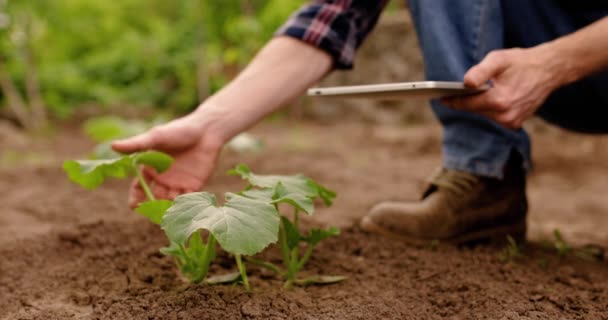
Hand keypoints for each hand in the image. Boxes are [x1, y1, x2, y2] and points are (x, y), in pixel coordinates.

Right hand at [111, 114, 222, 208]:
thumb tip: (113, 146)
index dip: (136, 198)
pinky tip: (182, 205)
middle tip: (154, 211)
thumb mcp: (156, 137)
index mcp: (150, 169)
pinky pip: (186, 199)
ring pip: (169, 202)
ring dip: (168, 207)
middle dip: (153, 206)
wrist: (206, 131)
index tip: (135, 206)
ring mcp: (178, 183)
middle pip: (154, 199)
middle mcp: (162, 179)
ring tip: (169, 208)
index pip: (139, 188)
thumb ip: (136, 144)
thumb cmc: (178, 131)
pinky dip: (183, 204)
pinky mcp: (194, 185)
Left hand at [442, 47, 563, 128]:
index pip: (467, 104)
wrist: (549, 70)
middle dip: (465, 101)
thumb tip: (465, 83)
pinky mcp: (515, 124)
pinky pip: (494, 116)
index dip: (452, 100)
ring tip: (468, 94)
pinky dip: (489, 107)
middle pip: (475, 110)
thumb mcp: (499, 60)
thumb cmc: (521, 62)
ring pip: (484, 114)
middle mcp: (506, 116)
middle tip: (450, 93)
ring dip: (478, 104)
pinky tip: (488, 97)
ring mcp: (512, 122)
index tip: (440, 98)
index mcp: (500, 101)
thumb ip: (480, 71)